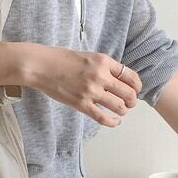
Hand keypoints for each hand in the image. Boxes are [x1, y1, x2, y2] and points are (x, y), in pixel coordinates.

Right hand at [18, 44, 142, 126]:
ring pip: (119, 106)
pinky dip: (112, 122)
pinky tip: (115, 122)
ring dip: (123, 110)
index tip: (135, 90)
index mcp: (103, 61)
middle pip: (128, 93)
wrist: (40, 66)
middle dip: (132, 100)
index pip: (130, 76)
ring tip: (121, 110)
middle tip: (129, 102)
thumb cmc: (60, 59)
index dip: (137, 86)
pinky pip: (102, 117)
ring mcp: (90, 91)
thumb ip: (102, 67)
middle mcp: (100, 76)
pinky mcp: (80, 104)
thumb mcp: (87, 56)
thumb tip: (115, 79)